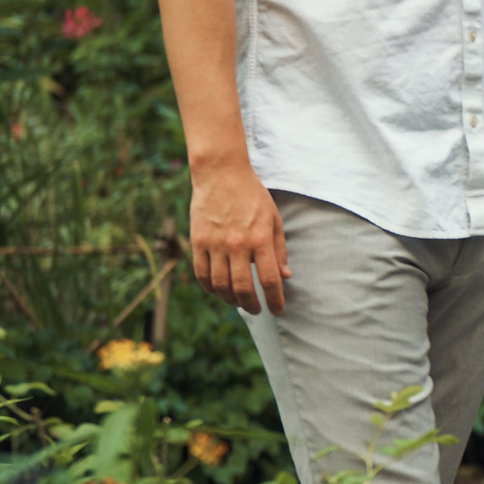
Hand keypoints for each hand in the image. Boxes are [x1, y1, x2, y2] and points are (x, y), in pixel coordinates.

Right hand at [189, 163, 288, 313]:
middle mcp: (237, 244)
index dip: (275, 299)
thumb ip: (279, 249)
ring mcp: (215, 243)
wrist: (221, 173)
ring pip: (220, 285)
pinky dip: (210, 288)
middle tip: (257, 309)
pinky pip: (202, 274)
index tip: (277, 310)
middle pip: (243, 288)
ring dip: (231, 300)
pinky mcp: (198, 241)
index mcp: (260, 239)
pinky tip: (219, 291)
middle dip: (252, 305)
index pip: (269, 279)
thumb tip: (285, 276)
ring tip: (239, 302)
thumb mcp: (274, 219)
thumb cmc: (252, 196)